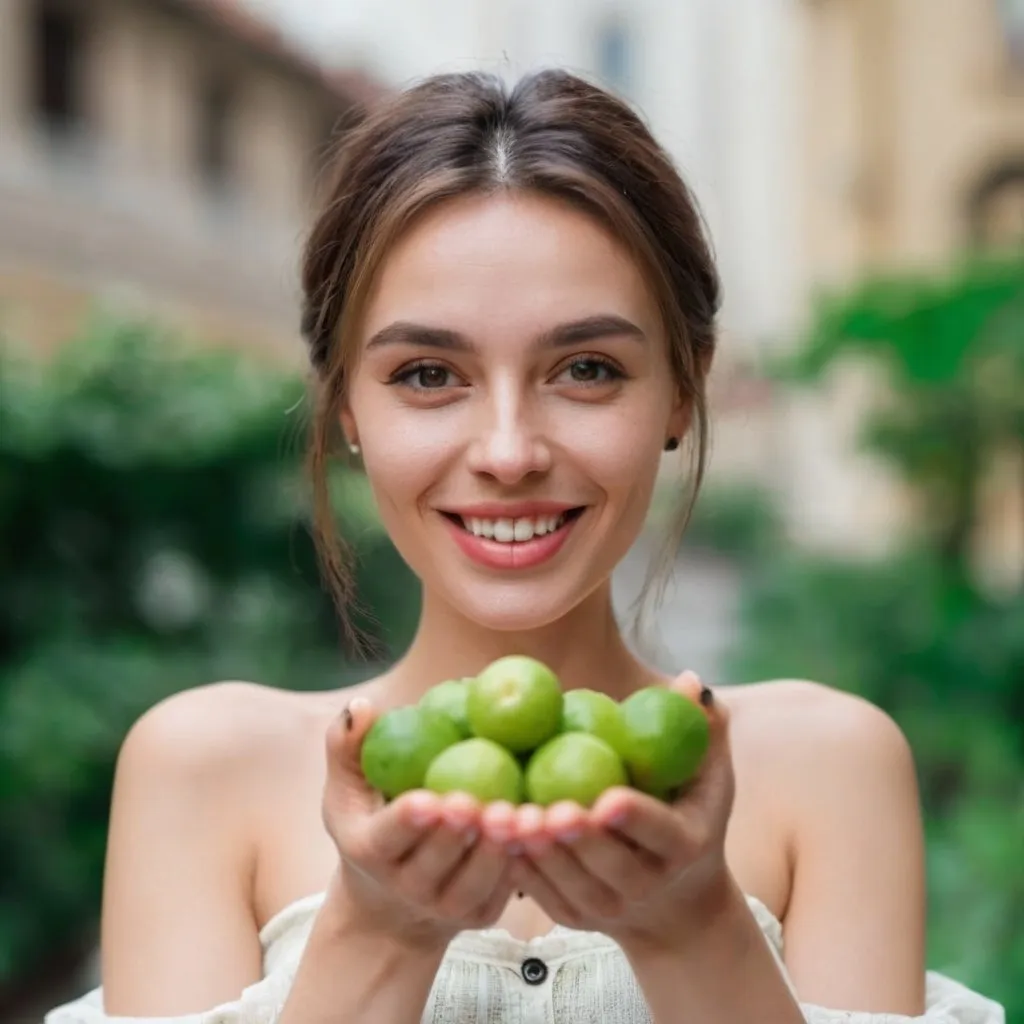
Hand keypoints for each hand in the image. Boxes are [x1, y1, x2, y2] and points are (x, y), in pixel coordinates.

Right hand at [321, 697, 515, 949]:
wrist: (392, 899)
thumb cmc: (372, 819)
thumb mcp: (348, 786)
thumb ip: (347, 744)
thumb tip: (362, 706)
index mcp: (370, 850)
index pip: (388, 836)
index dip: (408, 820)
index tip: (428, 799)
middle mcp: (406, 886)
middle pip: (435, 861)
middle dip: (456, 832)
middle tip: (478, 801)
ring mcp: (446, 906)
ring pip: (474, 880)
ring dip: (496, 848)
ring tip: (514, 814)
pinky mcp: (481, 915)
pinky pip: (503, 888)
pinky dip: (520, 860)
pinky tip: (536, 829)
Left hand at [498, 672, 734, 948]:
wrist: (677, 904)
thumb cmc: (691, 817)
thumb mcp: (707, 776)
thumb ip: (703, 729)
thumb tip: (691, 679)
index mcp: (683, 846)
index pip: (659, 832)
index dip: (635, 818)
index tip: (609, 799)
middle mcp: (647, 885)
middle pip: (608, 864)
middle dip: (576, 839)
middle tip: (547, 808)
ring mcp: (607, 907)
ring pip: (568, 882)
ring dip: (537, 852)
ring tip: (510, 816)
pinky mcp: (573, 917)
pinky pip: (540, 893)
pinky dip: (517, 865)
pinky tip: (494, 832)